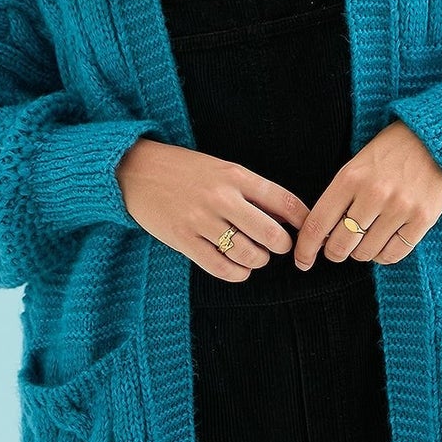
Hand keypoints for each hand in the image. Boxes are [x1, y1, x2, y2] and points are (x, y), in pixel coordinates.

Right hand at [115, 137, 310, 282]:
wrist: (135, 170)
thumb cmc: (184, 170)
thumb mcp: (222, 168)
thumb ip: (252, 190)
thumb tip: (288, 216)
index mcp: (236, 175)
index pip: (284, 202)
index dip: (303, 221)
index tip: (306, 231)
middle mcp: (221, 198)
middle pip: (271, 234)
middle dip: (281, 246)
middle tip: (278, 247)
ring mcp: (201, 221)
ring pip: (248, 255)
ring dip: (258, 261)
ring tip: (254, 256)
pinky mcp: (183, 240)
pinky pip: (221, 267)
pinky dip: (237, 273)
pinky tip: (238, 268)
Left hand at [292, 121, 441, 269]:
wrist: (434, 138)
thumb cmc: (389, 154)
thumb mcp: (356, 166)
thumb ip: (338, 198)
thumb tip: (321, 237)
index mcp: (350, 177)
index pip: (318, 224)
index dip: (305, 249)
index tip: (302, 261)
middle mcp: (374, 193)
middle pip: (340, 245)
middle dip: (334, 253)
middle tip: (338, 249)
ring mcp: (400, 207)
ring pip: (366, 253)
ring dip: (361, 253)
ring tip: (365, 239)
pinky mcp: (423, 218)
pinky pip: (393, 254)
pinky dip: (383, 256)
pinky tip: (383, 244)